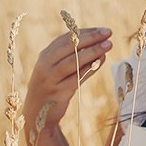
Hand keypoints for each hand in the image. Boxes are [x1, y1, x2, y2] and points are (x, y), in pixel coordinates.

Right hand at [23, 27, 111, 145]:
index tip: (103, 30)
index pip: (66, 38)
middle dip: (91, 38)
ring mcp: (50, 79)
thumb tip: (95, 42)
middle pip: (70, 47)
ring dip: (93, 51)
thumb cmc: (51, 88)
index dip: (85, 32)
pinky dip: (90, 68)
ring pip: (74, 61)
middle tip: (108, 33)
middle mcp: (45, 65)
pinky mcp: (58, 92)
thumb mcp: (54, 69)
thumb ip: (69, 56)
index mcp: (45, 56)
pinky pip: (77, 77)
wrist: (37, 114)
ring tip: (108, 45)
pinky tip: (101, 60)